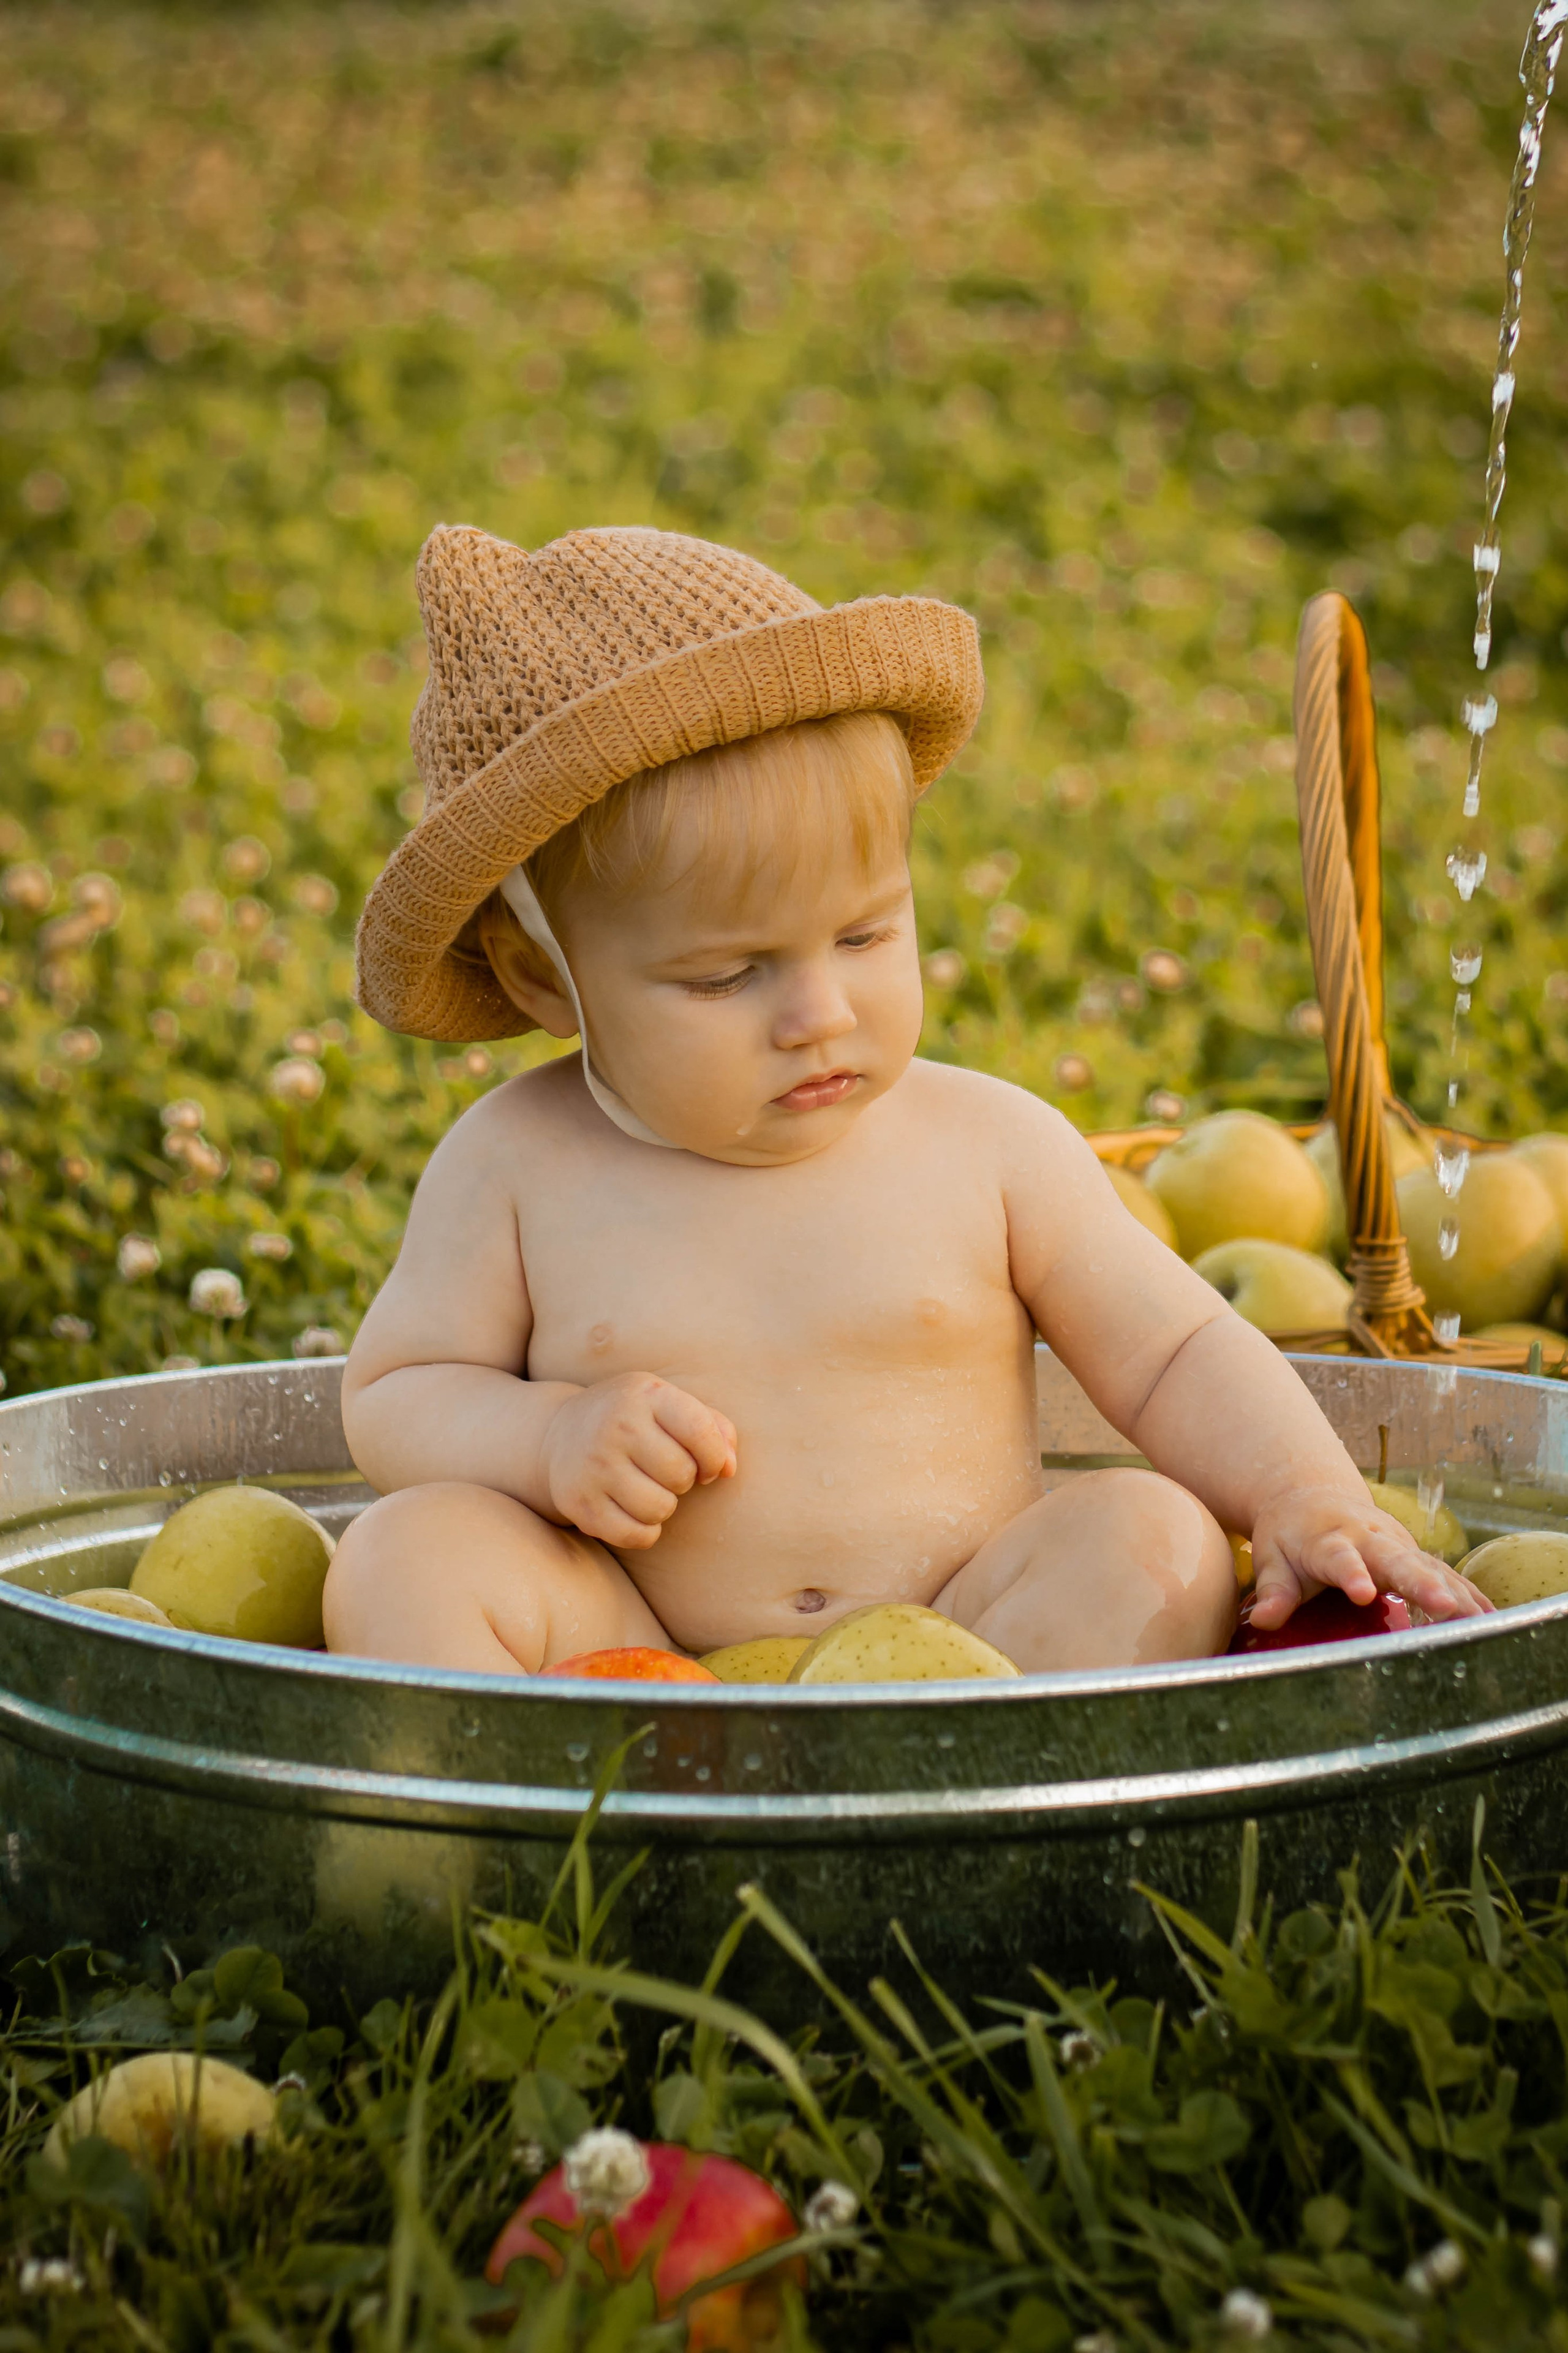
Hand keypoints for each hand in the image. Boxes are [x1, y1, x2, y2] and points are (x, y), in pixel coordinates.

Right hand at [539, 1372, 736, 1549]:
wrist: (559, 1434)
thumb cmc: (633, 1420)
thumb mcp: (670, 1405)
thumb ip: (714, 1429)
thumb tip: (729, 1470)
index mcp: (645, 1394)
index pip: (701, 1431)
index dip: (714, 1457)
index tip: (706, 1464)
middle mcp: (615, 1425)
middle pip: (681, 1475)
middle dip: (684, 1480)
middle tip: (664, 1472)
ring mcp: (593, 1465)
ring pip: (660, 1509)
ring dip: (664, 1506)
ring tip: (647, 1488)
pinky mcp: (580, 1503)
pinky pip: (636, 1535)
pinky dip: (645, 1531)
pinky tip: (633, 1510)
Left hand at [1248, 1480, 1492, 1630]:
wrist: (1312, 1498)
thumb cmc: (1289, 1537)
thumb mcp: (1272, 1559)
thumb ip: (1273, 1590)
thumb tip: (1263, 1619)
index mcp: (1329, 1539)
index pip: (1340, 1557)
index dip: (1351, 1573)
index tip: (1363, 1591)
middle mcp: (1368, 1538)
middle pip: (1396, 1560)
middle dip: (1420, 1582)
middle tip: (1443, 1605)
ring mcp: (1396, 1545)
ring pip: (1427, 1566)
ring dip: (1453, 1591)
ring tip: (1476, 1619)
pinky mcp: (1414, 1555)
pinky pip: (1443, 1574)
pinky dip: (1465, 1592)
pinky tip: (1488, 1616)